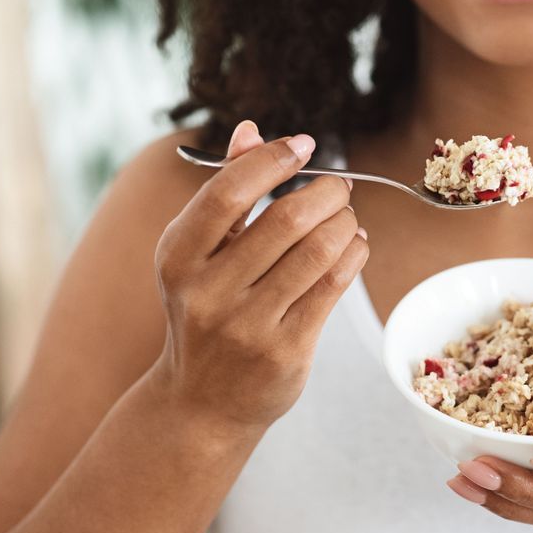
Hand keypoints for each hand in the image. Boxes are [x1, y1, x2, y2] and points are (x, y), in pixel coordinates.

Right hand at [151, 121, 368, 430]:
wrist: (200, 403)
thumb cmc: (205, 311)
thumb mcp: (197, 255)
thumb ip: (225, 192)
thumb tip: (250, 129)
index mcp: (178, 258)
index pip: (228, 193)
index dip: (272, 160)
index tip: (303, 144)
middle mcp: (208, 292)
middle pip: (285, 220)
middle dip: (324, 192)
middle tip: (339, 186)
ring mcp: (247, 325)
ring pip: (317, 252)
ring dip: (344, 223)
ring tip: (347, 216)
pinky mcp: (285, 351)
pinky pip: (333, 286)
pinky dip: (353, 254)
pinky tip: (354, 244)